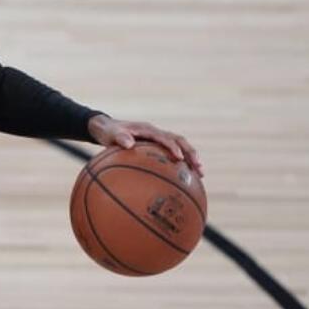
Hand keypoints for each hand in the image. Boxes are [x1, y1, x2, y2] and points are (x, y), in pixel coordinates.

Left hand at [88, 114, 203, 176]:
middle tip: (198, 167)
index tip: (179, 158)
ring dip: (190, 159)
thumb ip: (120, 138)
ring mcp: (158, 140)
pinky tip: (183, 180)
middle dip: (191, 154)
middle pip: (180, 142)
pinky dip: (180, 165)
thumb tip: (129, 144)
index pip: (165, 137)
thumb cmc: (110, 133)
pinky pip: (172, 155)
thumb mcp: (111, 134)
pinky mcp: (157, 147)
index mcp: (148, 130)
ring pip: (180, 148)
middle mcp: (157, 134)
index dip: (173, 147)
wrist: (108, 129)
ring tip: (199, 174)